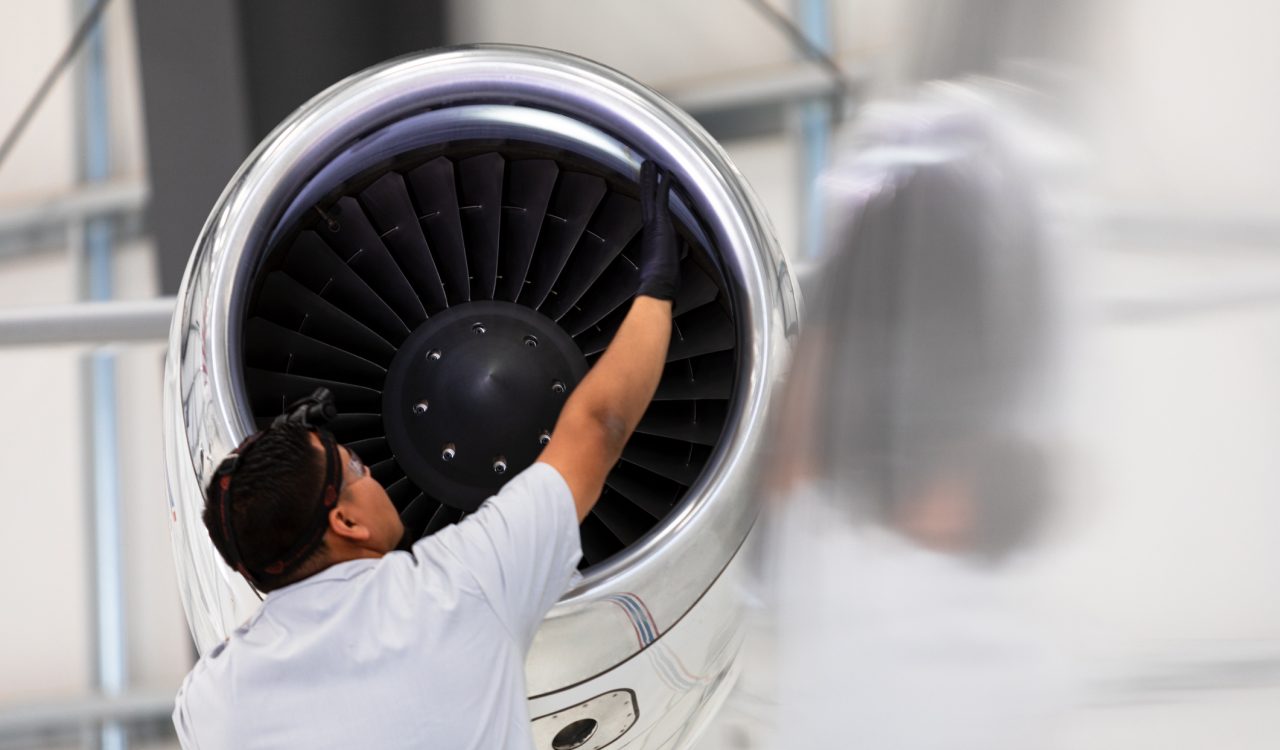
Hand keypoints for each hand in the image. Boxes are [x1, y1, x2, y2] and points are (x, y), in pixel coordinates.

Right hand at [636, 161, 680, 300]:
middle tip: (645, 167)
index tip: (649, 187)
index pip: (652, 211)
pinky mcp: (660, 223)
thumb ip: (671, 254)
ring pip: (650, 196)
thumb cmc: (662, 281)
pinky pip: (661, 199)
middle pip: (647, 199)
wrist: (657, 285)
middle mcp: (651, 227)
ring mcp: (654, 224)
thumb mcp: (668, 265)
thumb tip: (677, 253)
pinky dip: (662, 185)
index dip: (651, 198)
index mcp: (653, 236)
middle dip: (647, 183)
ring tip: (649, 164)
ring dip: (650, 179)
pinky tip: (664, 173)